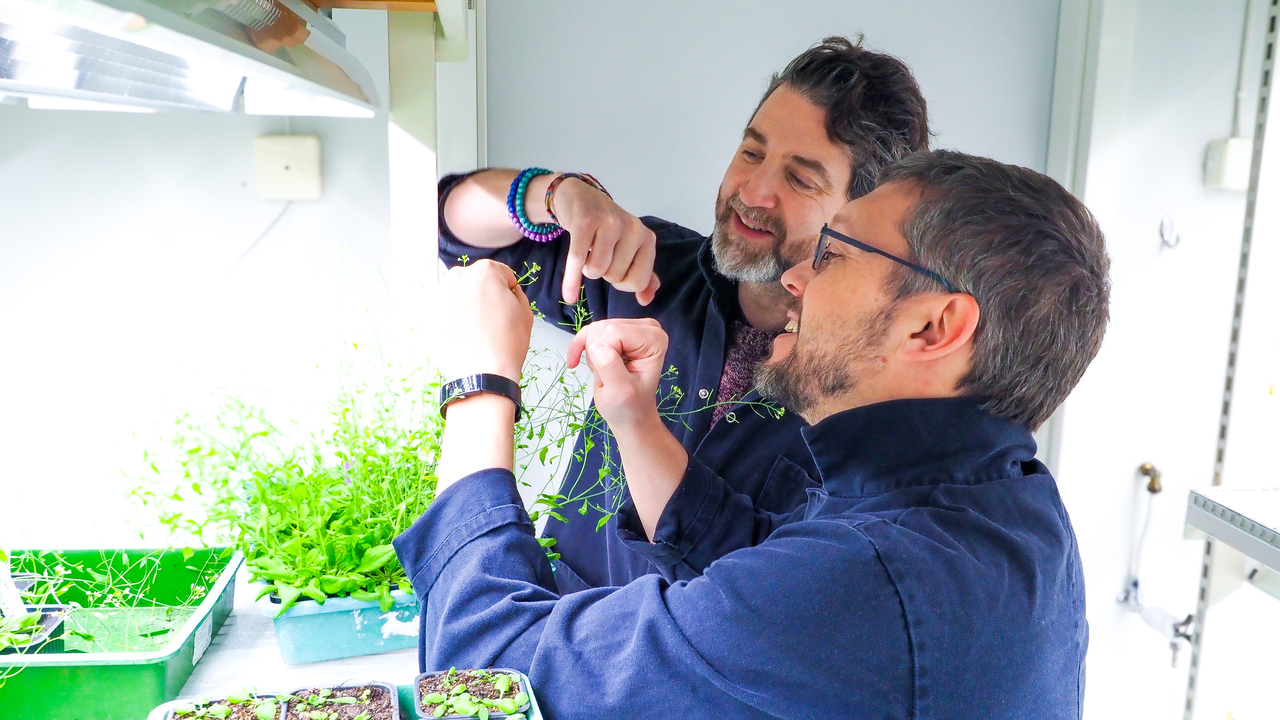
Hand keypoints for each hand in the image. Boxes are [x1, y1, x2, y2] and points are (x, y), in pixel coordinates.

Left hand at [440, 260, 534, 381]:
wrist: (482, 376)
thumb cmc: (506, 345)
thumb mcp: (525, 312)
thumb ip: (515, 292)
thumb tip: (506, 291)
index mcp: (484, 271)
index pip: (501, 274)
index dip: (507, 292)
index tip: (506, 308)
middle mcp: (457, 278)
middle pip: (475, 282)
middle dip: (482, 296)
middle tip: (490, 321)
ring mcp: (438, 296)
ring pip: (457, 297)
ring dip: (465, 308)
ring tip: (475, 332)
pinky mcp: (426, 316)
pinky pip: (443, 313)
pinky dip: (451, 322)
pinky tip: (461, 338)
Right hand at [551, 178, 661, 306]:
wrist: (580, 197)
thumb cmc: (607, 228)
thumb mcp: (630, 248)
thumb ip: (642, 274)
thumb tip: (646, 300)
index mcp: (646, 237)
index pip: (638, 281)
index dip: (622, 283)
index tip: (615, 269)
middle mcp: (632, 228)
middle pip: (614, 277)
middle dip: (603, 273)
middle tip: (599, 255)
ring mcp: (609, 222)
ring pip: (596, 270)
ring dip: (587, 269)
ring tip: (588, 253)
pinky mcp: (585, 221)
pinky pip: (577, 260)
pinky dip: (571, 281)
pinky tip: (569, 296)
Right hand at [567, 319, 668, 431]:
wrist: (629, 413)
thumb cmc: (630, 405)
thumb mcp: (621, 391)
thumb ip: (610, 367)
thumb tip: (596, 345)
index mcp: (654, 339)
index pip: (615, 332)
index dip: (604, 355)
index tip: (611, 377)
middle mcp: (645, 328)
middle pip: (603, 328)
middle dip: (596, 355)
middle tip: (606, 377)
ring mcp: (629, 328)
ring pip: (593, 330)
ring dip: (591, 355)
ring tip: (603, 374)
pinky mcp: (614, 331)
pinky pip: (587, 331)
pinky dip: (578, 347)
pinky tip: (574, 362)